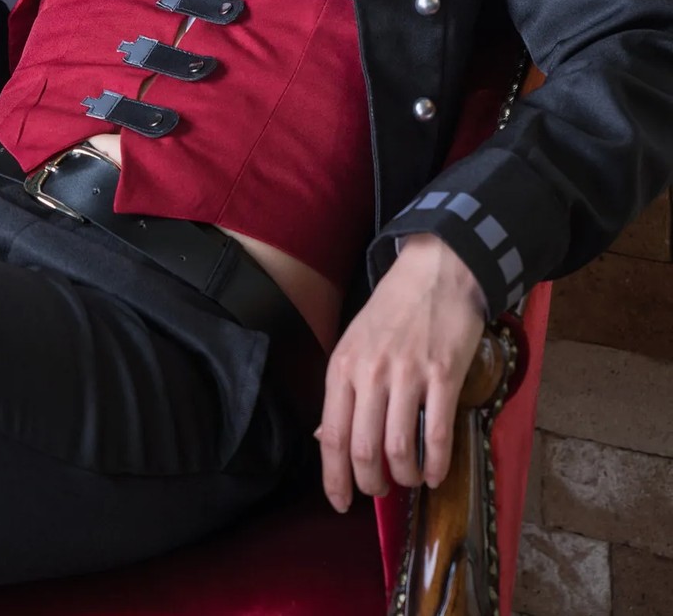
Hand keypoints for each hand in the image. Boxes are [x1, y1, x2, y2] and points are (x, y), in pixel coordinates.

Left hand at [316, 234, 485, 510]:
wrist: (436, 269)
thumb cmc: (393, 308)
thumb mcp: (355, 342)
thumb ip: (344, 390)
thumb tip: (327, 439)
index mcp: (343, 366)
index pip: (331, 436)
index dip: (334, 478)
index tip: (340, 502)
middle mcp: (370, 372)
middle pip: (364, 450)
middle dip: (371, 484)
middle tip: (381, 491)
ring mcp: (408, 374)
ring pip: (399, 449)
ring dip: (405, 476)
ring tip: (411, 477)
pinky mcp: (444, 375)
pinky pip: (437, 435)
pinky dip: (437, 464)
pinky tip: (437, 472)